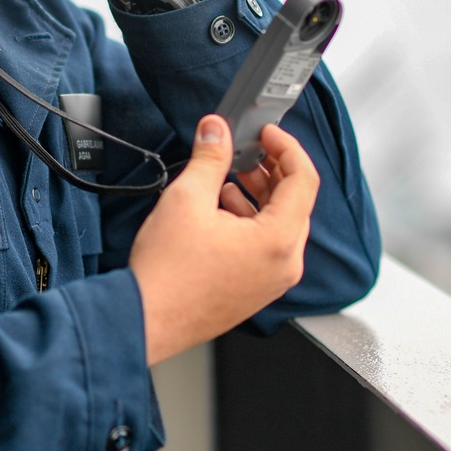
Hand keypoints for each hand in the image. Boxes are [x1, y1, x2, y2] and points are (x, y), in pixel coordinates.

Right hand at [129, 117, 319, 364]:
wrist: (146, 319)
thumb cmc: (167, 273)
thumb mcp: (187, 198)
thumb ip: (209, 158)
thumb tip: (216, 131)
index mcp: (277, 240)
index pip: (304, 180)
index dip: (286, 147)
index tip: (267, 135)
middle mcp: (284, 264)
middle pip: (295, 203)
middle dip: (271, 171)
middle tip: (246, 152)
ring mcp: (271, 281)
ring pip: (279, 225)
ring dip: (259, 196)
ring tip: (228, 180)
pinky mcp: (255, 291)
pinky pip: (266, 248)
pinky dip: (251, 222)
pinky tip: (221, 211)